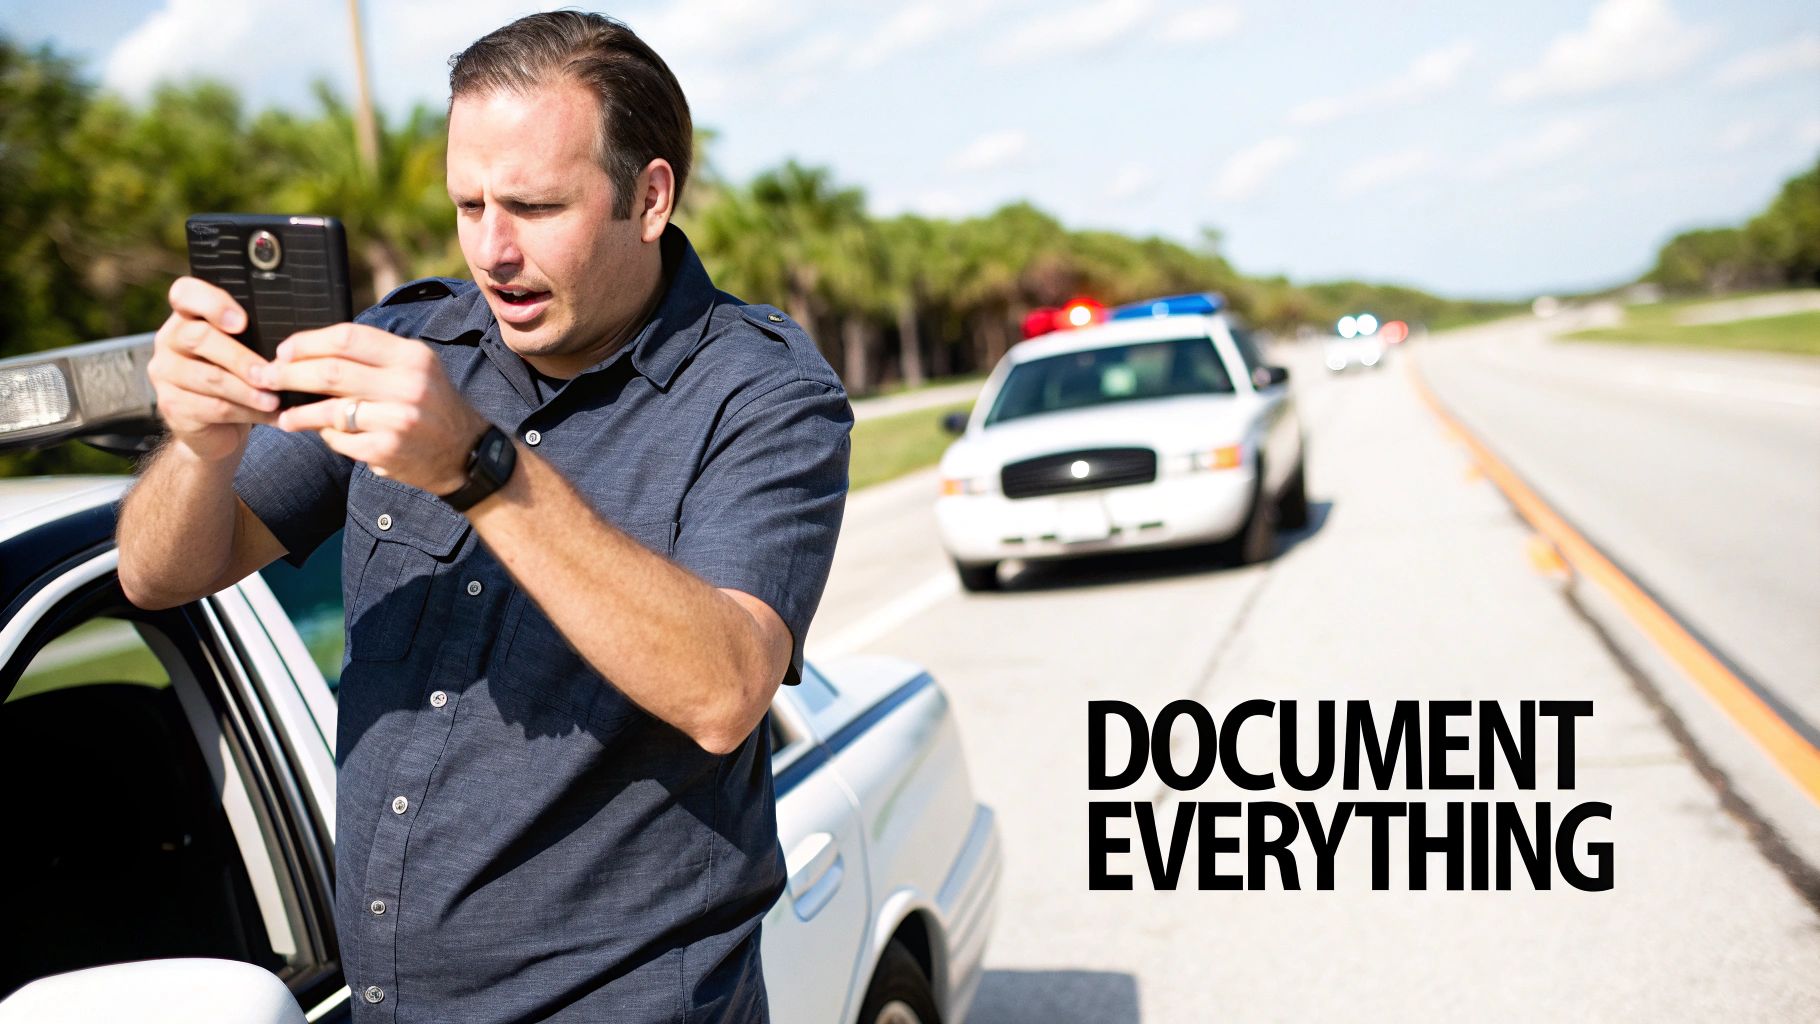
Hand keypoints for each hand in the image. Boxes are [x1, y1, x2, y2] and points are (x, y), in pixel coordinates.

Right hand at [149, 277, 278, 461]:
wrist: (215, 425)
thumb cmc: (238, 374)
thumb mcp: (246, 347)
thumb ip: (257, 333)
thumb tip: (294, 340)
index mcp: (187, 315)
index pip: (186, 293)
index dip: (212, 304)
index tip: (242, 322)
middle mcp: (169, 339)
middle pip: (199, 338)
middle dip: (241, 358)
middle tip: (269, 373)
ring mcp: (166, 373)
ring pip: (209, 378)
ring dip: (248, 391)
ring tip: (276, 400)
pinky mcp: (172, 405)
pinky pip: (213, 407)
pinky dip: (248, 413)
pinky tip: (272, 415)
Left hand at [266, 323, 488, 494]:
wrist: (467, 454)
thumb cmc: (432, 405)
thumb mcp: (416, 368)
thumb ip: (375, 355)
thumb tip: (312, 350)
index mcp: (412, 356)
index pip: (348, 338)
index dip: (308, 343)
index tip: (284, 351)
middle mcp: (408, 384)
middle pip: (332, 371)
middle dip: (290, 374)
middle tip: (266, 377)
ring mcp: (398, 419)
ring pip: (330, 409)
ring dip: (299, 412)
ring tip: (284, 415)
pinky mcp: (389, 449)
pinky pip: (341, 440)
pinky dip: (327, 437)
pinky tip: (323, 435)